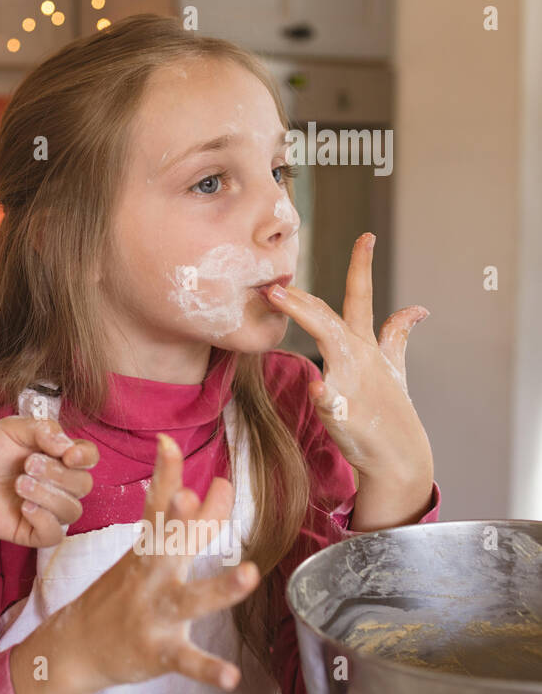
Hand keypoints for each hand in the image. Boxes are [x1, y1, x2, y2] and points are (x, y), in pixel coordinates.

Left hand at [0, 416, 97, 547]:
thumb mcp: (13, 428)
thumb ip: (43, 430)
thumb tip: (67, 446)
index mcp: (59, 456)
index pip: (89, 458)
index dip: (85, 457)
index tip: (68, 455)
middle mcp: (60, 484)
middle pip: (83, 485)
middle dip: (57, 474)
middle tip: (27, 465)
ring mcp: (48, 509)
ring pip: (72, 511)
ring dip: (48, 495)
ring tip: (19, 483)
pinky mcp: (33, 531)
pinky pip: (54, 535)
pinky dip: (43, 520)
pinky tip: (24, 507)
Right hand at [52, 433, 260, 693]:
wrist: (77, 646)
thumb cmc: (120, 594)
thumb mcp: (146, 555)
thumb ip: (185, 524)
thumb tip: (211, 487)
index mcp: (147, 550)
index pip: (156, 506)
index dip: (163, 474)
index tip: (168, 442)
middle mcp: (150, 576)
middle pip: (166, 545)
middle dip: (179, 520)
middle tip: (191, 494)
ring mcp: (153, 613)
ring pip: (188, 599)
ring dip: (218, 587)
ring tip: (248, 574)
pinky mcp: (157, 649)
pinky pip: (185, 659)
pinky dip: (207, 668)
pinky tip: (230, 675)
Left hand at [262, 233, 432, 491]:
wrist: (399, 456)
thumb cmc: (389, 410)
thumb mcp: (394, 368)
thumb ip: (396, 337)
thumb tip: (416, 310)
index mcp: (364, 346)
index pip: (361, 298)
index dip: (362, 266)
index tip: (366, 236)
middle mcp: (359, 358)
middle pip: (331, 316)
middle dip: (305, 295)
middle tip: (277, 278)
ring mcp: (353, 384)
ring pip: (332, 344)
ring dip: (308, 318)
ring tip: (280, 298)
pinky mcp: (346, 414)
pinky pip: (333, 402)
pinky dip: (327, 394)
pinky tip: (319, 388)